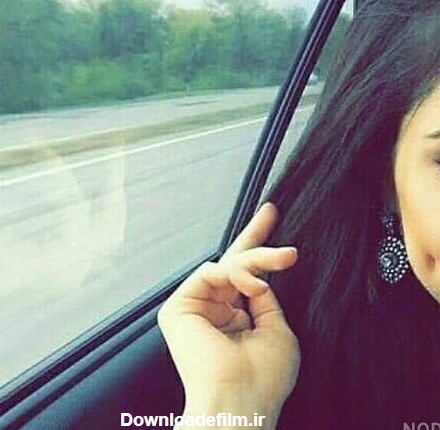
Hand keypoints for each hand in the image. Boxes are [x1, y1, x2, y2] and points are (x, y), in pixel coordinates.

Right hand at [158, 202, 300, 425]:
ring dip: (258, 259)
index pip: (245, 279)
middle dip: (253, 237)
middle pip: (231, 263)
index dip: (259, 254)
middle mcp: (213, 310)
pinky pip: (211, 272)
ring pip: (227, 265)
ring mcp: (195, 307)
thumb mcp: (275, 329)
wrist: (241, 402)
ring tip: (284, 258)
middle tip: (270, 210)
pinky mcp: (178, 307)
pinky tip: (253, 286)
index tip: (272, 226)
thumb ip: (265, 299)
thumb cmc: (262, 377)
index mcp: (234, 319)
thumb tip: (259, 274)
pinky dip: (236, 274)